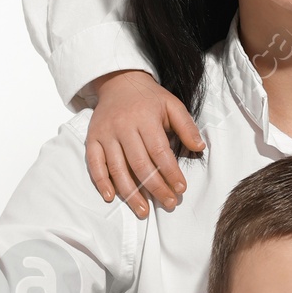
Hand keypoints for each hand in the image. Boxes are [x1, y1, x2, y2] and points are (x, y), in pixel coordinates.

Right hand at [85, 70, 203, 216]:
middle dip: (155, 187)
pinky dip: (101, 182)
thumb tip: (199, 148)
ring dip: (130, 193)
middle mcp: (123, 127)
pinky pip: (94, 164)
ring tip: (143, 211)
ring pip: (117, 169)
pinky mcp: (92, 139)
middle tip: (168, 203)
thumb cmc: (149, 98)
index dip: (171, 172)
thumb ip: (186, 126)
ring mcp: (105, 134)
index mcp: (145, 118)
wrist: (119, 81)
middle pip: (139, 164)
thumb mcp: (172, 105)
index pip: (160, 151)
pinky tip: (111, 197)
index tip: (181, 189)